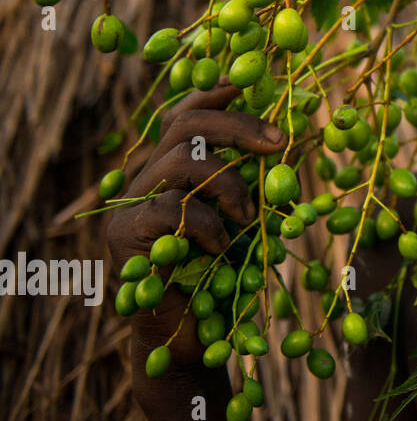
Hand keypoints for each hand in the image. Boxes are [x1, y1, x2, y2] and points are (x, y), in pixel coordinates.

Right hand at [106, 80, 284, 365]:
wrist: (189, 338)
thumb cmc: (221, 278)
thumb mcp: (243, 219)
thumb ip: (251, 181)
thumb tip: (289, 140)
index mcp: (169, 168)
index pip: (185, 114)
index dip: (214, 93)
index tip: (249, 82)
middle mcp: (142, 179)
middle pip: (184, 124)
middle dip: (237, 125)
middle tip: (279, 141)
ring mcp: (128, 206)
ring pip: (180, 161)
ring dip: (228, 184)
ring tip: (249, 217)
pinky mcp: (124, 236)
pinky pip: (173, 208)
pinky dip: (210, 225)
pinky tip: (222, 250)